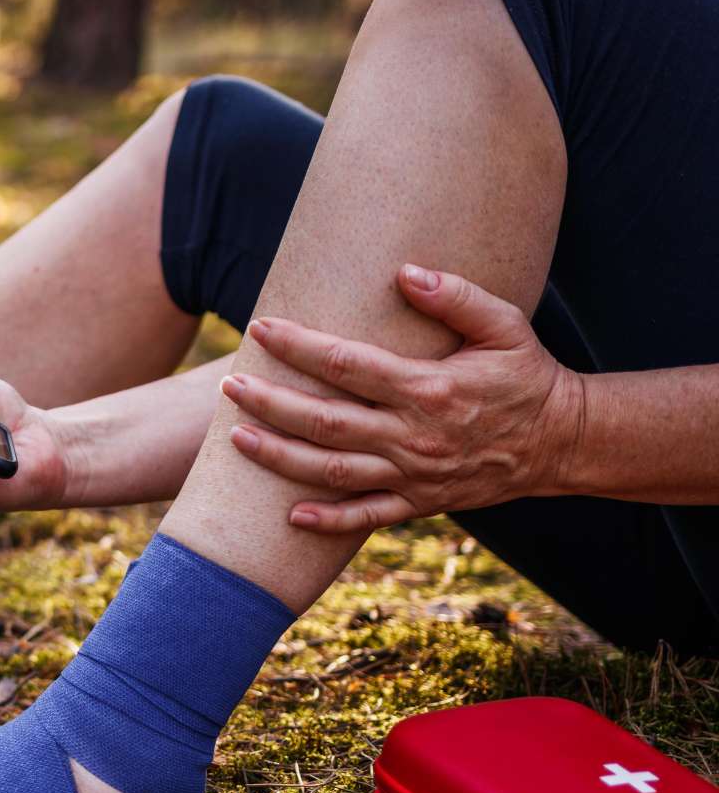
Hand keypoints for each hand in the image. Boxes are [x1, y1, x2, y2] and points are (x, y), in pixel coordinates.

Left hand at [220, 264, 582, 533]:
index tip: (261, 327)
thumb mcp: (505, 325)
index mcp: (427, 387)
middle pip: (323, 421)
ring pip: (332, 470)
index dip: (297, 345)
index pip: (345, 364)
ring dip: (279, 457)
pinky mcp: (420, 503)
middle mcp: (413, 435)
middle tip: (230, 385)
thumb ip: (455, 296)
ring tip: (235, 438)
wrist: (563, 442)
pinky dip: (327, 521)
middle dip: (270, 403)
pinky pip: (366, 518)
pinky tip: (289, 515)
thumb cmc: (527, 375)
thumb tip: (403, 271)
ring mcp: (414, 475)